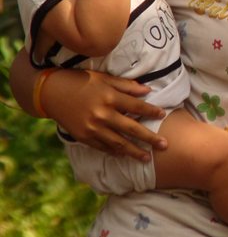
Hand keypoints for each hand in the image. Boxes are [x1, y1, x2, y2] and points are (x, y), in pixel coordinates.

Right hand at [42, 69, 166, 160]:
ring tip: (147, 158)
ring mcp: (92, 128)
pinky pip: (103, 147)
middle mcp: (102, 114)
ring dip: (134, 152)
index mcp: (109, 97)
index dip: (151, 111)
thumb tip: (148, 90)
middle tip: (165, 146)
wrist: (53, 92)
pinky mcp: (83, 137)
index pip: (136, 106)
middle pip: (131, 129)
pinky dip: (115, 152)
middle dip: (149, 138)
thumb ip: (126, 85)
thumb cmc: (81, 81)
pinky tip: (124, 156)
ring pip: (118, 143)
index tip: (163, 115)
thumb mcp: (104, 78)